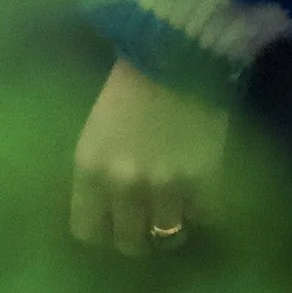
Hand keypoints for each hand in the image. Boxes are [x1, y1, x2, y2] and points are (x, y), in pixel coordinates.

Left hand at [70, 58, 228, 254]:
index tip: (111, 225)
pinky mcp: (205, 180)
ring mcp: (166, 187)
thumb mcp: (97, 128)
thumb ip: (99, 170)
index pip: (86, 231)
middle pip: (128, 243)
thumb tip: (105, 206)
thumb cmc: (129, 81)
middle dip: (137, 237)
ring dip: (173, 227)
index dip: (101, 231)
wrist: (176, 49)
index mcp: (90, 168)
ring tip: (178, 214)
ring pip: (168, 237)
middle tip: (147, 224)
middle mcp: (123, 185)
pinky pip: (205, 217)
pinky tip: (202, 195)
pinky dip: (204, 210)